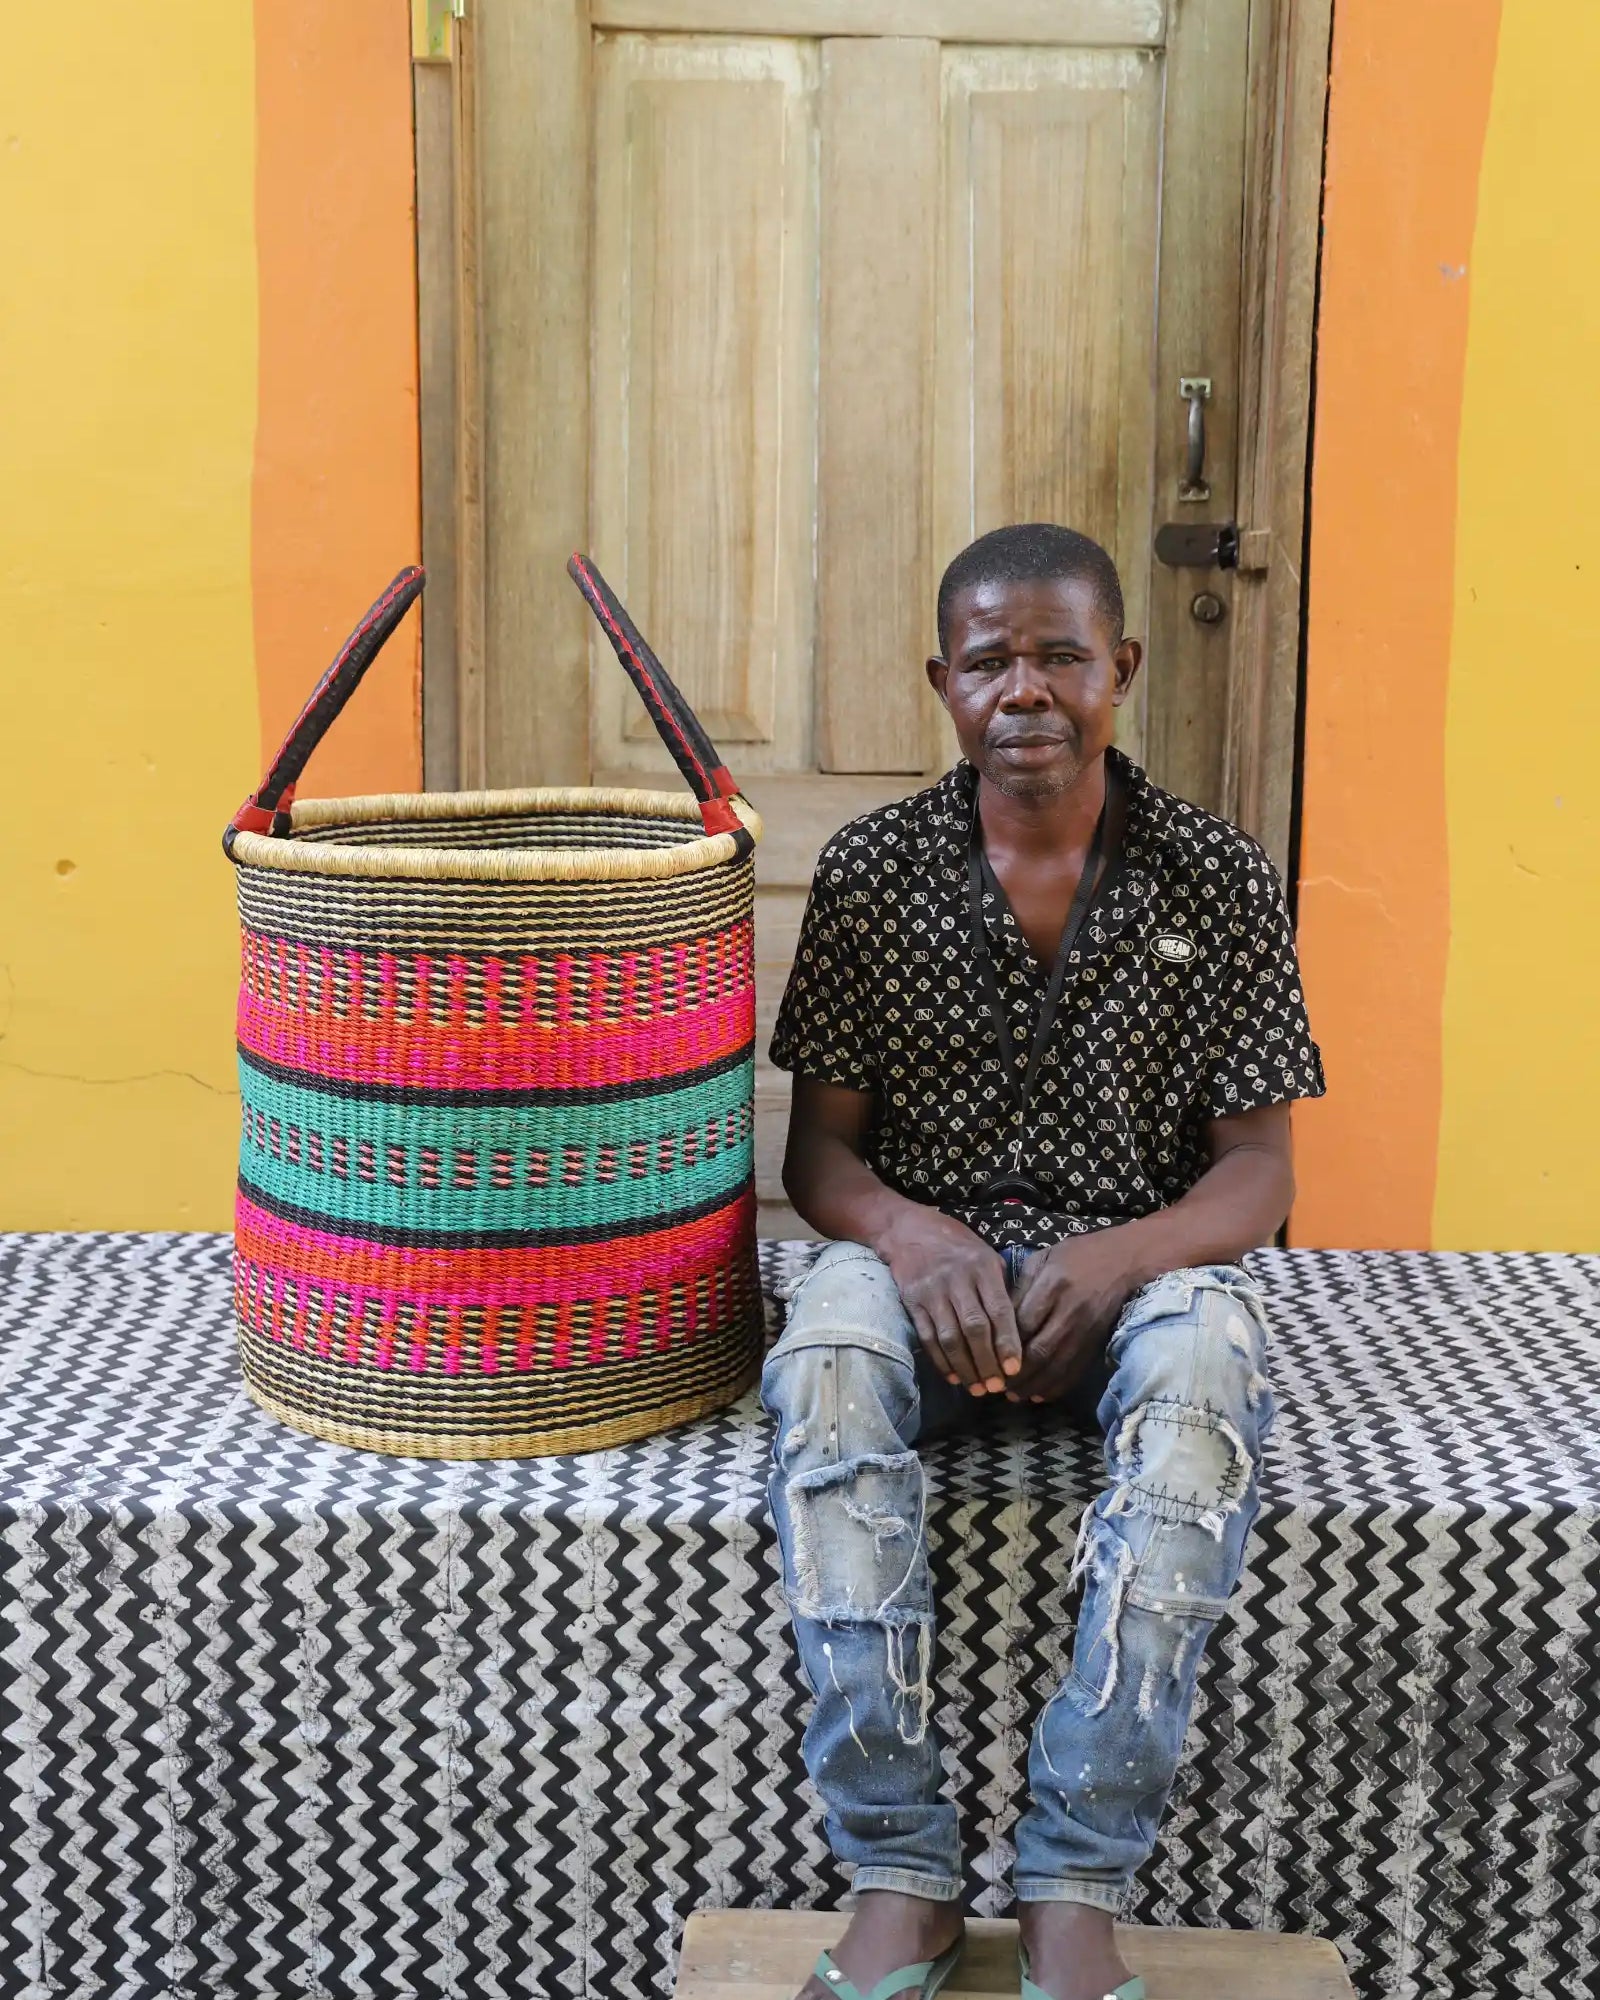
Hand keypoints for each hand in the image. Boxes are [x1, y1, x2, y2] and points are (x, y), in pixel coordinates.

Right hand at [876, 1208, 1022, 1394]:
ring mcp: (932, 1291)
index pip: (998, 1311)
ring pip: (950, 1337)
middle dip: (987, 1362)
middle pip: (975, 1328)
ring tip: (977, 1388)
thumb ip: (1000, 1288)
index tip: (1015, 1368)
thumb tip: (1019, 1328)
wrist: (908, 1229)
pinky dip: (941, 1360)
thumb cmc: (957, 1244)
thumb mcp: (986, 1255)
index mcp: (982, 1268)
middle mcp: (957, 1280)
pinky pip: (928, 1336)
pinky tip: (953, 1376)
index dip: (1007, 1342)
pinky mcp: (912, 1301)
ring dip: (965, 1367)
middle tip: (997, 1388)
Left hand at [1003, 1230, 1146, 1404]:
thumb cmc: (1076, 1255)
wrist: (1123, 1260)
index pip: (1023, 1323)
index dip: (1004, 1345)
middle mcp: (1070, 1310)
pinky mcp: (1097, 1340)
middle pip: (1039, 1350)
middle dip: (1016, 1373)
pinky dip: (1057, 1386)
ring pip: (1057, 1365)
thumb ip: (1020, 1287)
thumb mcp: (1042, 1259)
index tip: (987, 1358)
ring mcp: (1087, 1328)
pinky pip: (1076, 1369)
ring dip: (1034, 1385)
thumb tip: (997, 1320)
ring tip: (1015, 1395)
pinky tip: (1041, 1394)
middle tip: (997, 1385)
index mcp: (1052, 1285)